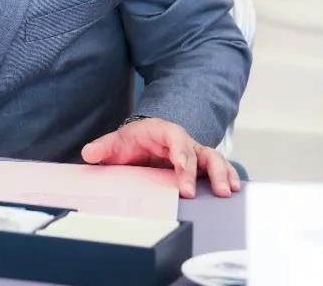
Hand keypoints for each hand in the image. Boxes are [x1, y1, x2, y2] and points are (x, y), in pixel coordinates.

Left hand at [81, 118, 241, 198]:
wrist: (142, 140)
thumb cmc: (131, 141)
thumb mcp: (116, 142)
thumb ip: (103, 147)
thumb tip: (88, 153)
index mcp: (164, 131)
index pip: (177, 139)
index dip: (182, 155)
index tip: (182, 173)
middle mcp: (183, 141)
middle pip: (200, 152)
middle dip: (207, 172)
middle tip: (209, 192)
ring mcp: (194, 153)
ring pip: (215, 160)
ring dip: (223, 174)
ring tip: (228, 191)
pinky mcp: (200, 167)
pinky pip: (218, 169)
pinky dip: (228, 177)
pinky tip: (235, 190)